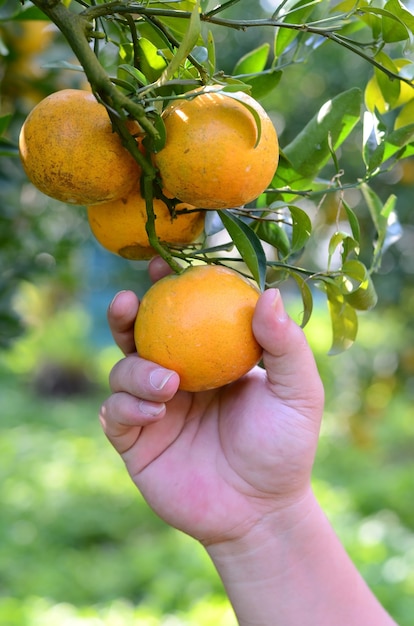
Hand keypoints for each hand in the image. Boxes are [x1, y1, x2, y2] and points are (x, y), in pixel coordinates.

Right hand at [100, 257, 323, 545]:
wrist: (260, 511)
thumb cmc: (283, 448)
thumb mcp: (297, 393)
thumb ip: (286, 345)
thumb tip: (270, 294)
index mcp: (208, 360)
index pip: (183, 316)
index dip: (168, 289)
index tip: (163, 267)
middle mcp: (176, 378)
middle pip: (138, 337)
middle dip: (125, 316)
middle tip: (129, 302)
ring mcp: (153, 409)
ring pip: (122, 371)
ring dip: (136, 369)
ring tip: (168, 383)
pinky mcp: (135, 441)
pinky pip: (116, 413)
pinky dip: (128, 405)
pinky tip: (155, 413)